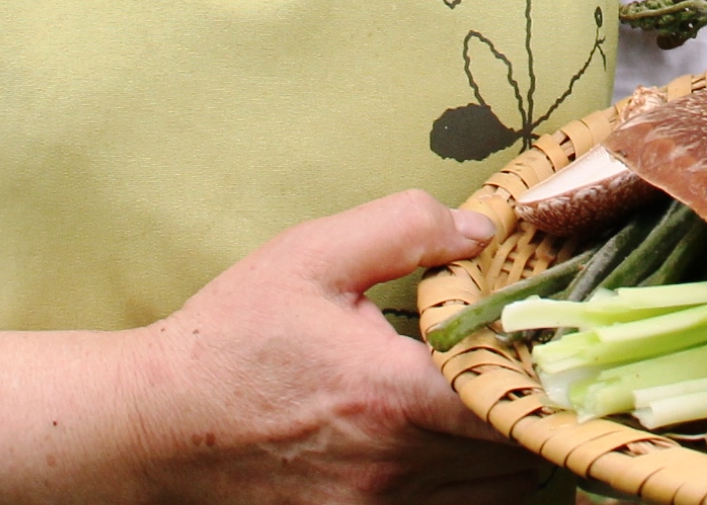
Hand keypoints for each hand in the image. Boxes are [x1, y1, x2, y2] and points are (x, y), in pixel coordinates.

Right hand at [137, 190, 541, 502]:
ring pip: (496, 499)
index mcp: (395, 396)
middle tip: (530, 370)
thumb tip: (485, 231)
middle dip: (533, 414)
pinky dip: (473, 491)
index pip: (515, 408)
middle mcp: (395, 469)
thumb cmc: (232, 339)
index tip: (551, 349)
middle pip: (518, 461)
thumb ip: (405, 229)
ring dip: (511, 457)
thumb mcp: (311, 256)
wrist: (155, 425)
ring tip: (497, 407)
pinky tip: (457, 450)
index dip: (547, 381)